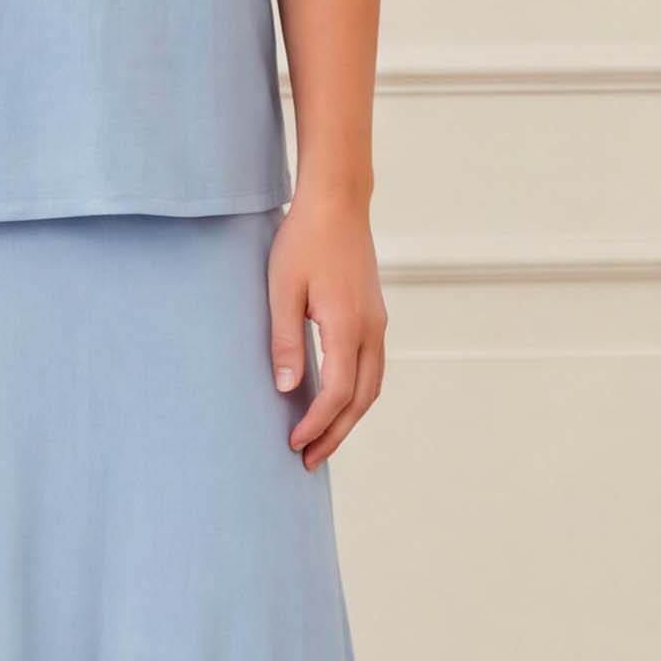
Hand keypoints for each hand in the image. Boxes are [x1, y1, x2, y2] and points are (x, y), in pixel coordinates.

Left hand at [266, 190, 386, 469]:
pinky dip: (356, 393)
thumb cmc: (304, 239)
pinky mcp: (374, 313)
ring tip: (322, 437)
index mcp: (347, 325)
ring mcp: (377, 321)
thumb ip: (286, 339)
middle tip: (308, 458)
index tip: (294, 443)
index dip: (317, 424)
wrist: (336, 201)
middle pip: (361, 400)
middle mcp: (371, 329)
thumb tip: (288, 389)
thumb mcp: (283, 287)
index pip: (338, 393)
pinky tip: (335, 397)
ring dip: (349, 417)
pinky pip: (371, 366)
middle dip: (336, 433)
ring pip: (371, 386)